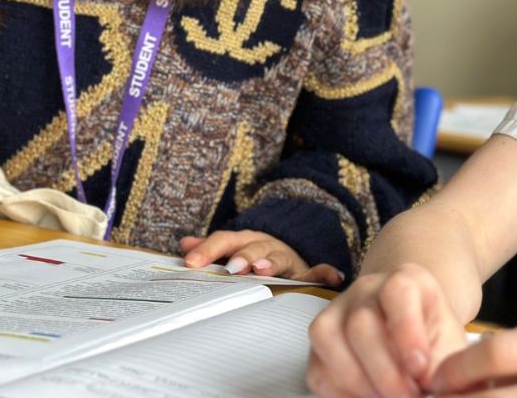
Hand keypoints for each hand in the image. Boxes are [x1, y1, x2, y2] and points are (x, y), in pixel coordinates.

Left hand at [180, 229, 342, 285]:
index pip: (225, 240)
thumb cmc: (255, 255)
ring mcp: (286, 258)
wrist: (291, 250)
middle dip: (242, 256)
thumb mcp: (232, 248)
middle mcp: (265, 245)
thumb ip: (210, 248)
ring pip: (279, 257)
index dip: (208, 250)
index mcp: (245, 240)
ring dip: (271, 262)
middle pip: (253, 247)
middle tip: (231, 267)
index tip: (191, 262)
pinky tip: (332, 277)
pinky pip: (317, 273)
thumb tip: (183, 244)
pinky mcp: (305, 273)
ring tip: (263, 270)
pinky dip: (325, 273)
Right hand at [307, 263, 467, 397]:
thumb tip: (431, 390)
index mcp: (407, 280)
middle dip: (385, 372)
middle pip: (361, 324)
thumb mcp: (448, 345)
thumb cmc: (432, 338)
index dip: (407, 332)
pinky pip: (318, 367)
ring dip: (359, 382)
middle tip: (407, 397)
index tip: (420, 369)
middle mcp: (366, 289)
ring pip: (330, 339)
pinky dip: (341, 392)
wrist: (413, 334)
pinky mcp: (321, 339)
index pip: (398, 292)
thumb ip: (440, 365)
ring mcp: (338, 310)